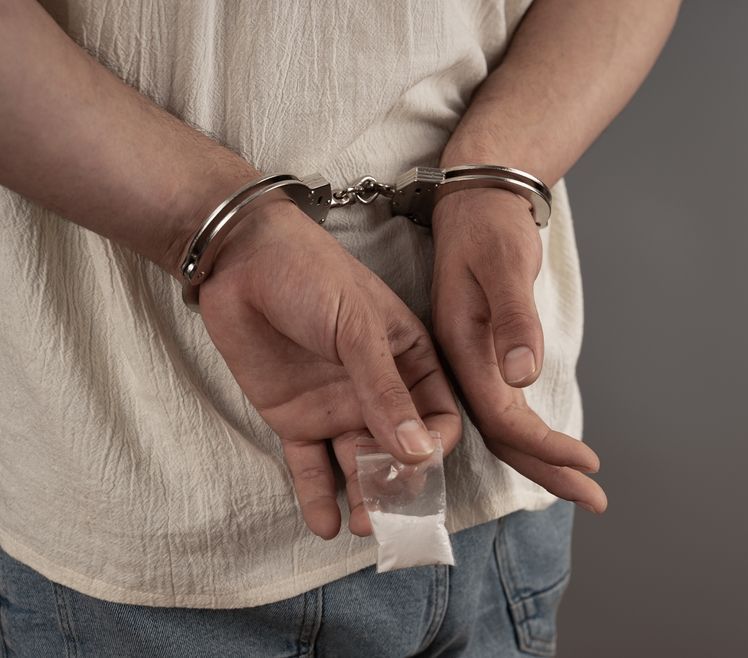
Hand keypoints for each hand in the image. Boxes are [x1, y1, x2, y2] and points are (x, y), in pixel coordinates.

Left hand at [196, 199, 460, 538]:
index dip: (434, 444)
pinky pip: (311, 466)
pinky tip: (325, 523)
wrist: (240, 261)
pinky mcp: (296, 419)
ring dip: (364, 497)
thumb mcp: (358, 328)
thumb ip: (385, 392)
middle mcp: (379, 390)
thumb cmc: (312, 276)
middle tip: (386, 510)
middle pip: (401, 450)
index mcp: (410, 360)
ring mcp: (337, 407)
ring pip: (358, 464)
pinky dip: (318, 496)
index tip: (420, 463)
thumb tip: (419, 451)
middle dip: (399, 483)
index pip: (438, 416)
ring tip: (361, 525)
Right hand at [431, 188, 607, 513]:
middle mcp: (459, 364)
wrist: (475, 204)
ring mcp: (467, 363)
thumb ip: (514, 320)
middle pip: (500, 436)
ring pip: (500, 427)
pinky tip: (550, 448)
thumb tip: (524, 377)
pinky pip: (501, 409)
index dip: (542, 446)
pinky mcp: (479, 358)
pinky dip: (530, 435)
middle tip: (594, 500)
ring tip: (581, 485)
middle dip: (547, 471)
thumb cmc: (492, 229)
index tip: (586, 464)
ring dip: (540, 459)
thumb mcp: (506, 265)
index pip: (500, 416)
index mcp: (459, 347)